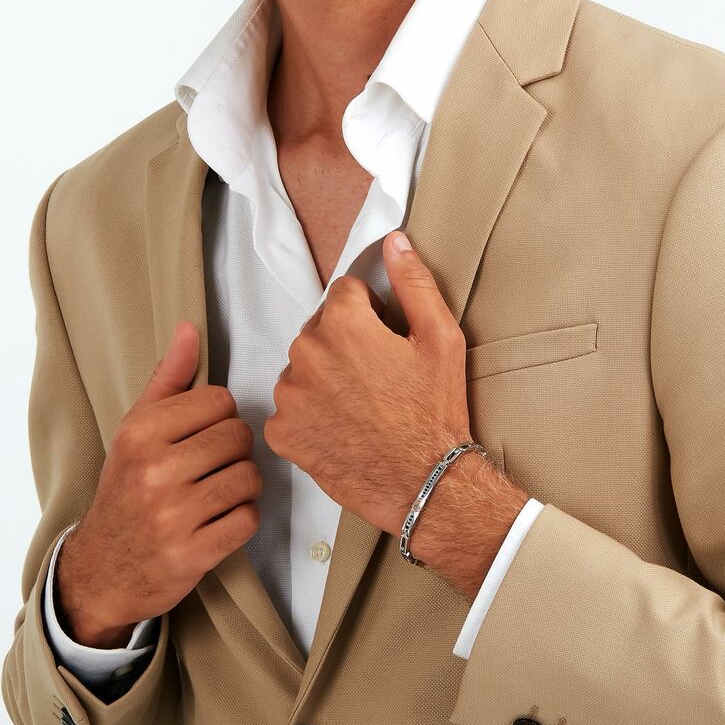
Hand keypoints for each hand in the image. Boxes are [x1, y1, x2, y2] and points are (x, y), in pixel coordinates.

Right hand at [55, 322, 260, 646]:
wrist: (102, 570)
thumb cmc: (126, 489)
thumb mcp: (135, 430)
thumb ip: (167, 379)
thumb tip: (189, 329)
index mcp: (139, 434)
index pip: (220, 401)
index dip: (220, 417)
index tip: (201, 435)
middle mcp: (153, 472)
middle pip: (239, 437)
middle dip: (234, 450)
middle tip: (212, 466)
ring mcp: (172, 517)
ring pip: (249, 477)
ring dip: (242, 485)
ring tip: (217, 491)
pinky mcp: (192, 555)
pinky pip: (248, 519)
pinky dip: (241, 519)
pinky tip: (218, 521)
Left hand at [264, 230, 476, 535]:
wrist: (426, 484)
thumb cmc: (436, 410)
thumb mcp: (441, 337)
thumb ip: (413, 281)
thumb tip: (394, 240)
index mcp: (342, 325)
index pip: (345, 293)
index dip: (371, 313)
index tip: (388, 341)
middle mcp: (306, 355)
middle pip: (320, 328)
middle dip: (345, 342)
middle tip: (379, 376)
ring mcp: (290, 397)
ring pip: (303, 367)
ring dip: (324, 376)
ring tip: (361, 404)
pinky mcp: (283, 433)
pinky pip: (290, 408)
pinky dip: (310, 414)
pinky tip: (342, 427)